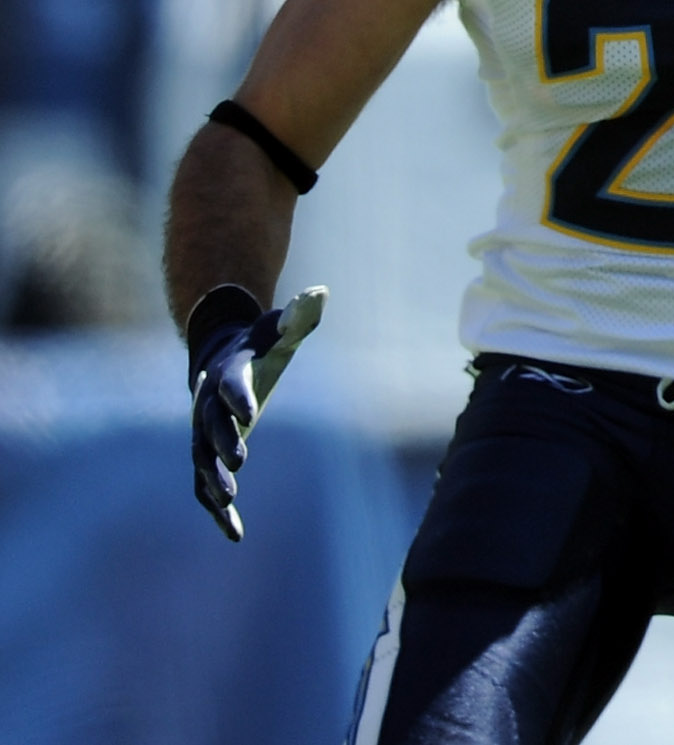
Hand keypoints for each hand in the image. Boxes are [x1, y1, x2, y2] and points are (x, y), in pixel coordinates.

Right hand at [187, 283, 325, 541]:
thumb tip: (318, 293)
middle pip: (210, 427)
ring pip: (201, 462)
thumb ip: (298, 315)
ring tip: (229, 501)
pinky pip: (205, 488)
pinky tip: (236, 534)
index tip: (252, 411)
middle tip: (240, 460)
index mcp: (227, 373)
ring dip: (213, 481)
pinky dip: (218, 511)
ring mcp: (202, 435)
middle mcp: (207, 406)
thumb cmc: (258, 344)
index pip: (232, 384)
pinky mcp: (207, 457)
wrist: (218, 356)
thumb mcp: (280, 327)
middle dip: (223, 442)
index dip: (240, 395)